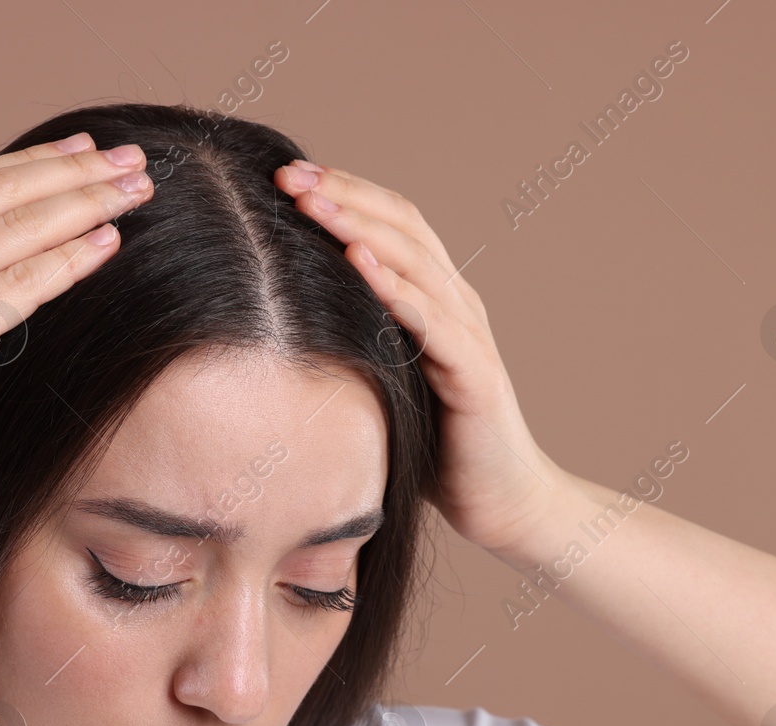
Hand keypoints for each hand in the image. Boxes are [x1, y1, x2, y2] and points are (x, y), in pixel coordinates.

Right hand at [0, 132, 155, 520]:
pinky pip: (22, 284)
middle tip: (128, 159)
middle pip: (1, 191)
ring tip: (136, 190)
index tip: (78, 150)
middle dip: (72, 170)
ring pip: (19, 227)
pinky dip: (71, 259)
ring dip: (86, 203)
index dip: (32, 162)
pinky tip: (108, 243)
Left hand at [274, 160, 570, 557]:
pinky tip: (358, 265)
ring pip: (414, 262)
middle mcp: (456, 302)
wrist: (500, 501)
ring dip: (360, 227)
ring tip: (313, 202)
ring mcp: (469, 334)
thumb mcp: (380, 379)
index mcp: (433, 296)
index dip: (342, 191)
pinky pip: (432, 322)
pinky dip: (395, 288)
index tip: (284, 174)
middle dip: (342, 193)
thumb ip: (350, 341)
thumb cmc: (432, 446)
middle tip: (287, 174)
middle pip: (401, 225)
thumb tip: (275, 320)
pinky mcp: (475, 375)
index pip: (389, 223)